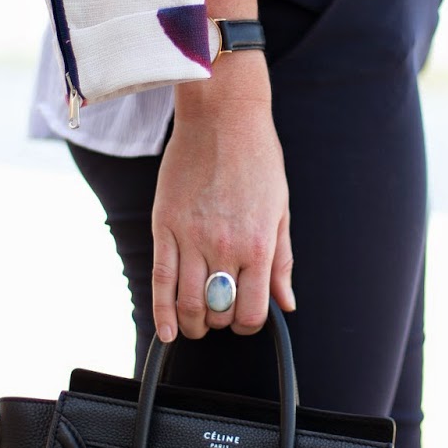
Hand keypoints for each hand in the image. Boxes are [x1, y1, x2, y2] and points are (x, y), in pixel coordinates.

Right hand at [151, 57, 294, 340]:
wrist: (223, 116)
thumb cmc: (258, 158)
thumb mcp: (280, 210)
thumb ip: (282, 261)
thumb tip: (287, 302)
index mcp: (258, 245)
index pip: (252, 310)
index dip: (249, 324)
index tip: (246, 318)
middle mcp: (225, 246)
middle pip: (218, 311)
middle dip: (221, 321)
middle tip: (220, 315)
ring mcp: (191, 237)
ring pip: (188, 302)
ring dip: (193, 323)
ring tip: (196, 324)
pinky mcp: (164, 225)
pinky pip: (160, 279)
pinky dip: (162, 312)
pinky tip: (167, 331)